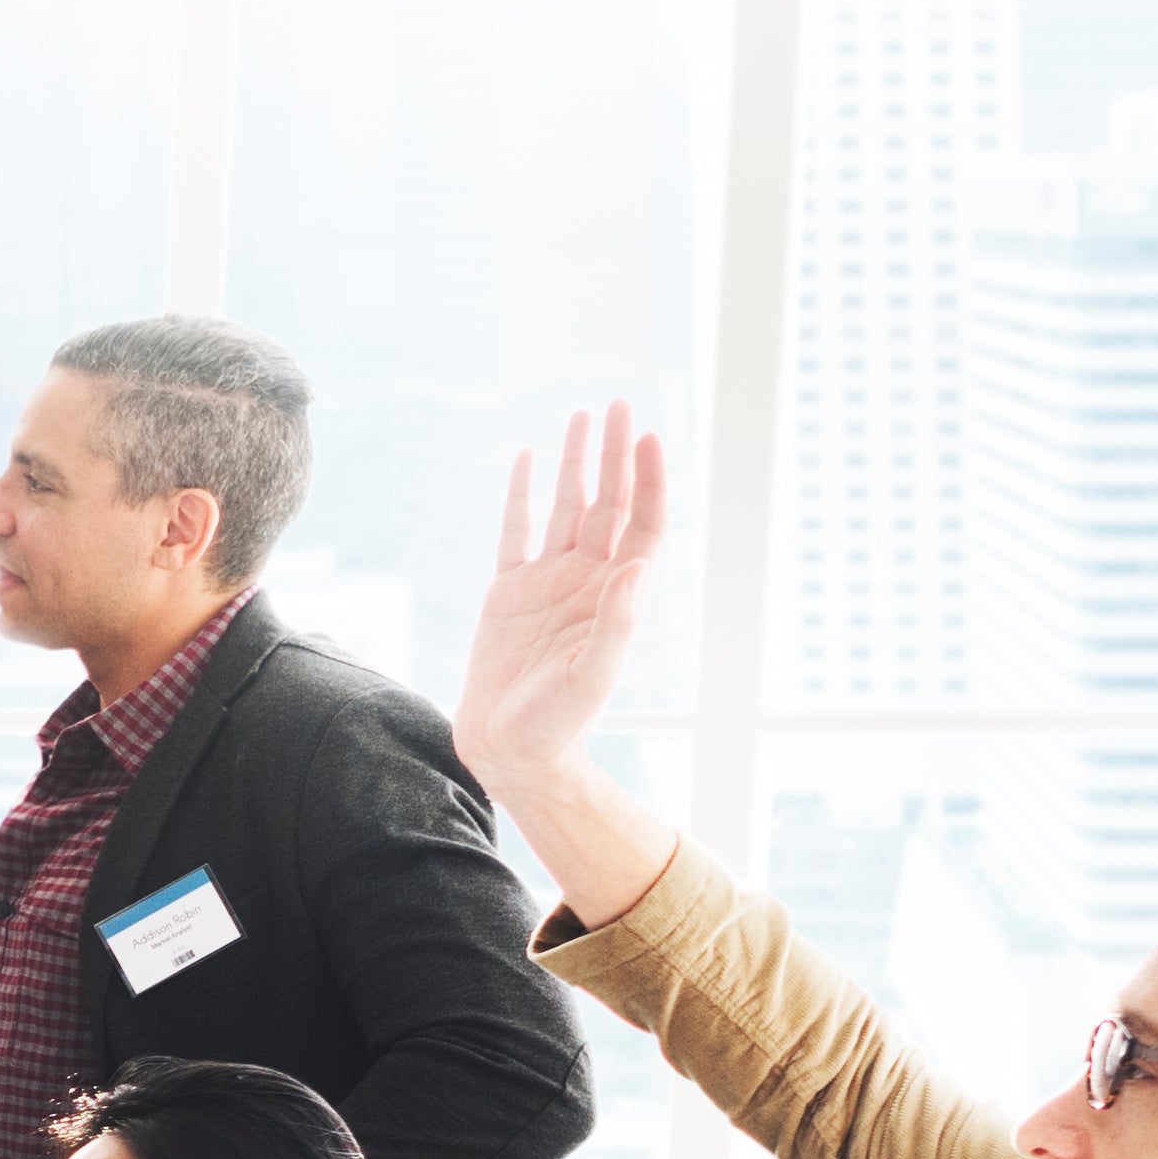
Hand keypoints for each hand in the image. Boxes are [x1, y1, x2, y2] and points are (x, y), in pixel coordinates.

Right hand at [457, 404, 690, 932]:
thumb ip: (617, 624)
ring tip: (584, 418)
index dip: (648, 481)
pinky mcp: (509, 593)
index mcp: (615, 595)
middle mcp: (587, 580)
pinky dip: (523, 496)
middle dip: (616, 455)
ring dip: (577, 464)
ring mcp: (548, 583)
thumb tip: (637, 567)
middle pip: (608, 503)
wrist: (511, 751)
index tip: (649, 438)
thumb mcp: (592, 678)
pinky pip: (518, 531)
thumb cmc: (559, 724)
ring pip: (566, 507)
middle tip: (620, 406)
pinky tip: (527, 460)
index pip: (642, 523)